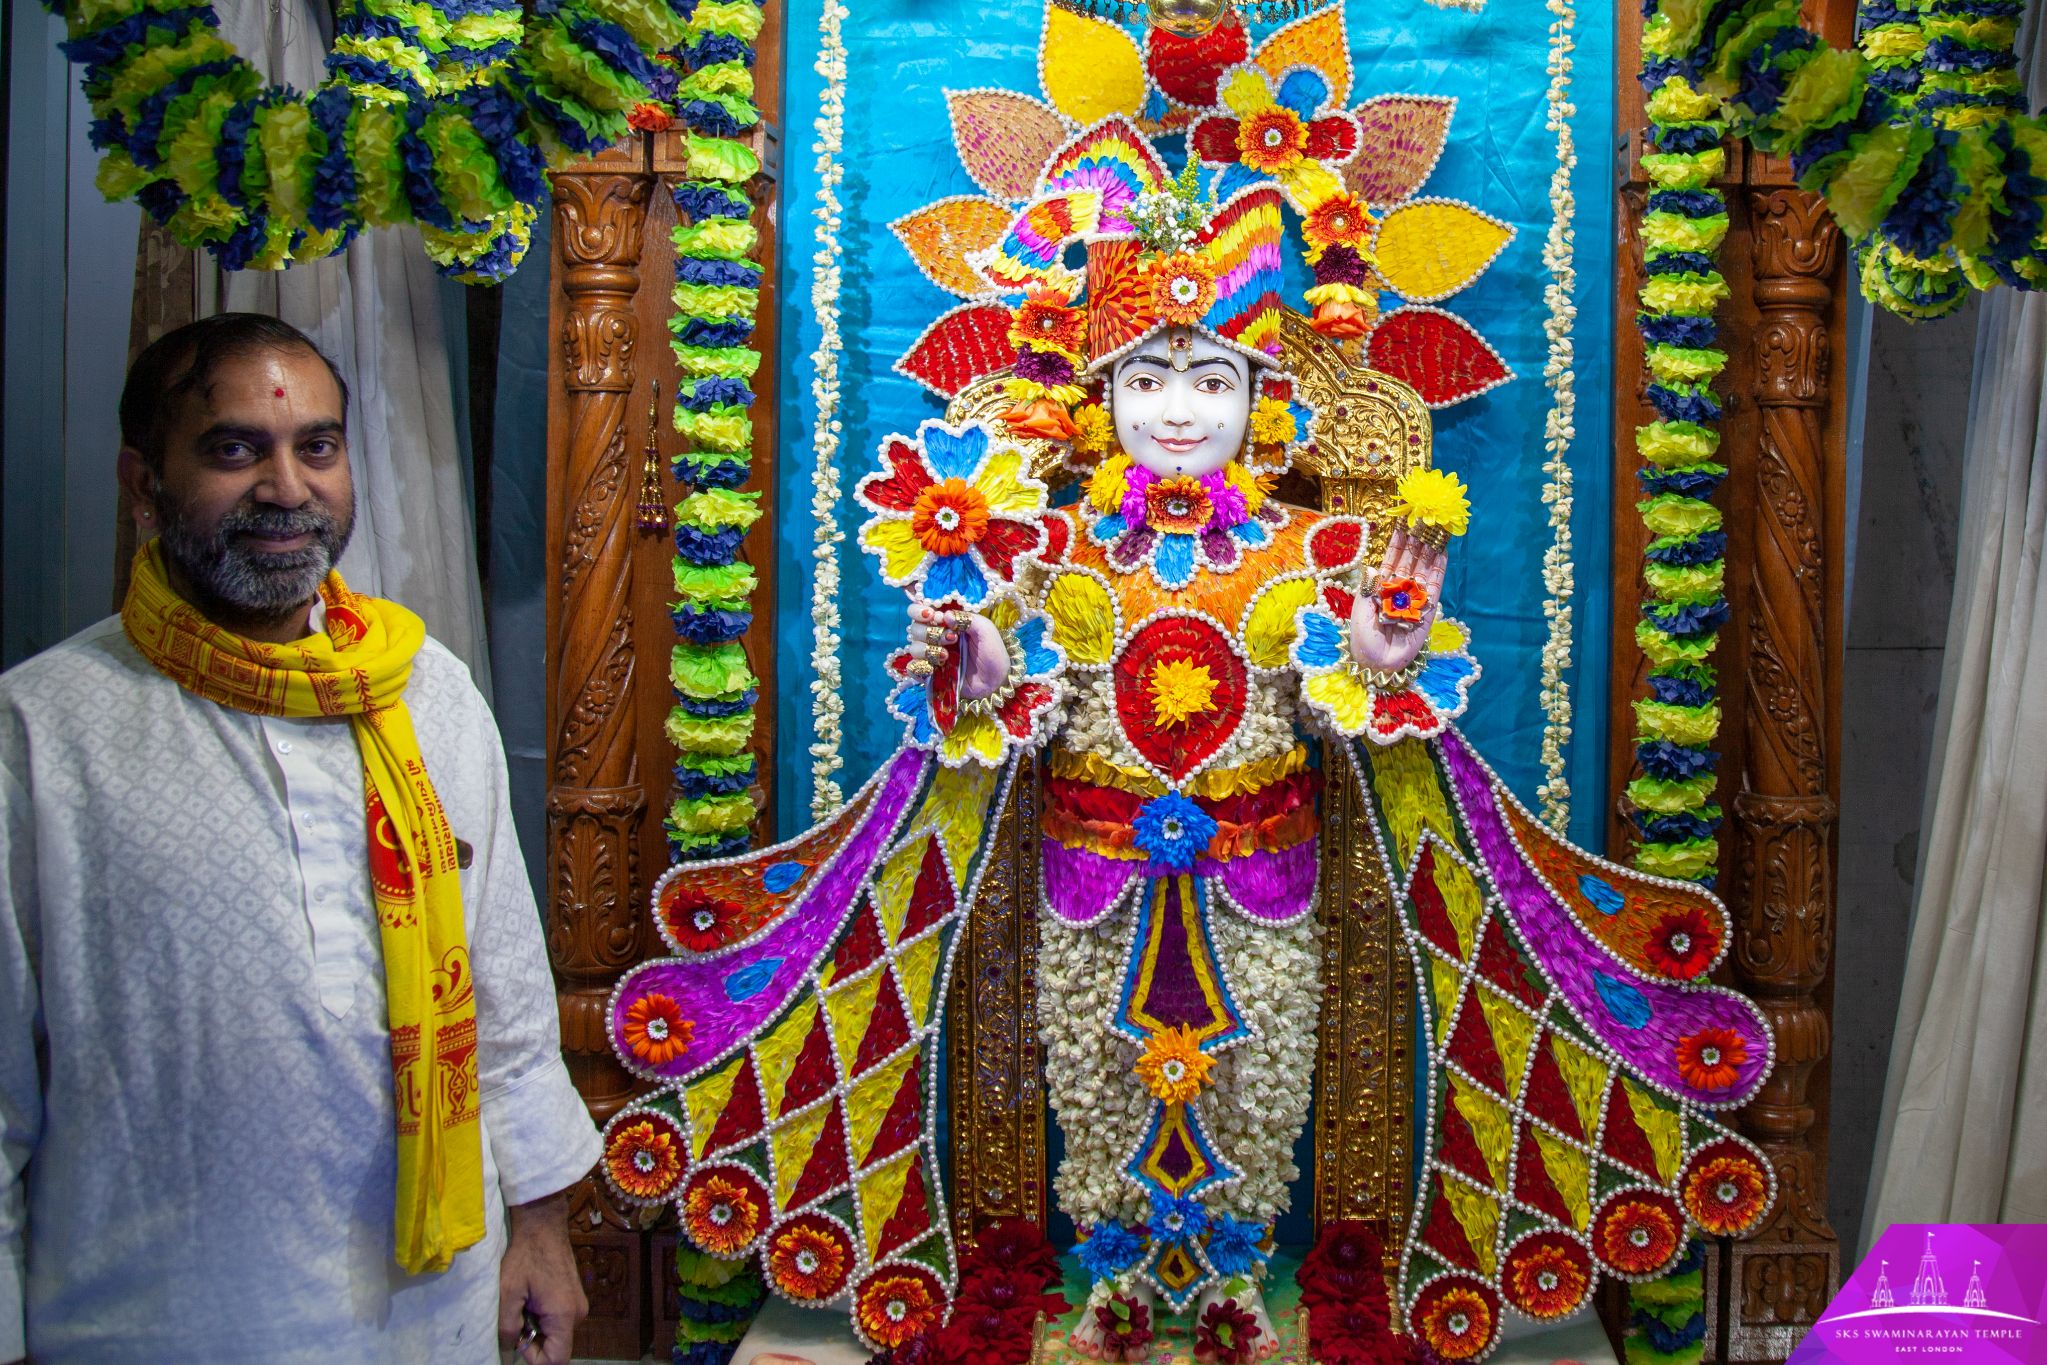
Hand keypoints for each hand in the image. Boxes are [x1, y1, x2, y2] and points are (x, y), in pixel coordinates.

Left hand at [498, 1191, 585, 1364]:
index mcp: (563, 1315)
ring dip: (538, 1330)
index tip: (518, 1342)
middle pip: (558, 1347)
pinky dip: (544, 1318)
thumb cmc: (525, 1256)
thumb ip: (508, 1326)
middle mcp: (578, 1314)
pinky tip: (531, 1299)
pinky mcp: (574, 1297)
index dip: (535, 1359)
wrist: (543, 1225)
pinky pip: (560, 1321)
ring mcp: (579, 1305)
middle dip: (534, 1342)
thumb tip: (509, 1349)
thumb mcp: (508, 1292)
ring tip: (523, 1306)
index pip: (557, 1359)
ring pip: (558, 1334)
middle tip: (516, 1320)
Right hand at [906, 602, 1009, 700]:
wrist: (996, 682)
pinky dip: (919, 667)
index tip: (933, 616)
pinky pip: (913, 668)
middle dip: (929, 632)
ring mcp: (932, 656)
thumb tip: (946, 615)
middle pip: (914, 628)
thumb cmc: (993, 653)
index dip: (920, 611)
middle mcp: (936, 638)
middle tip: (951, 638)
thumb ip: (968, 619)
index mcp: (947, 623)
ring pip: (913, 647)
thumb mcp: (986, 631)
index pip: (921, 610)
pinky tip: (933, 668)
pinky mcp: (930, 674)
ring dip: (927, 650)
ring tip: (947, 656)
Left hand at [1349, 524, 1448, 672]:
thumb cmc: (1364, 638)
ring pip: (1423, 569)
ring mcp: (1414, 598)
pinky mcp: (1428, 609)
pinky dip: (1438, 569)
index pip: (1391, 559)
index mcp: (1381, 588)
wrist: (1377, 662)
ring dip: (1429, 549)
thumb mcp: (1361, 607)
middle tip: (1423, 517)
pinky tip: (1441, 551)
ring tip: (1435, 528)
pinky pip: (1434, 586)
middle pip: (1410, 560)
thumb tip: (1376, 565)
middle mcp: (1399, 590)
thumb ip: (1371, 586)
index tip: (1402, 522)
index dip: (1397, 542)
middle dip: (1416, 540)